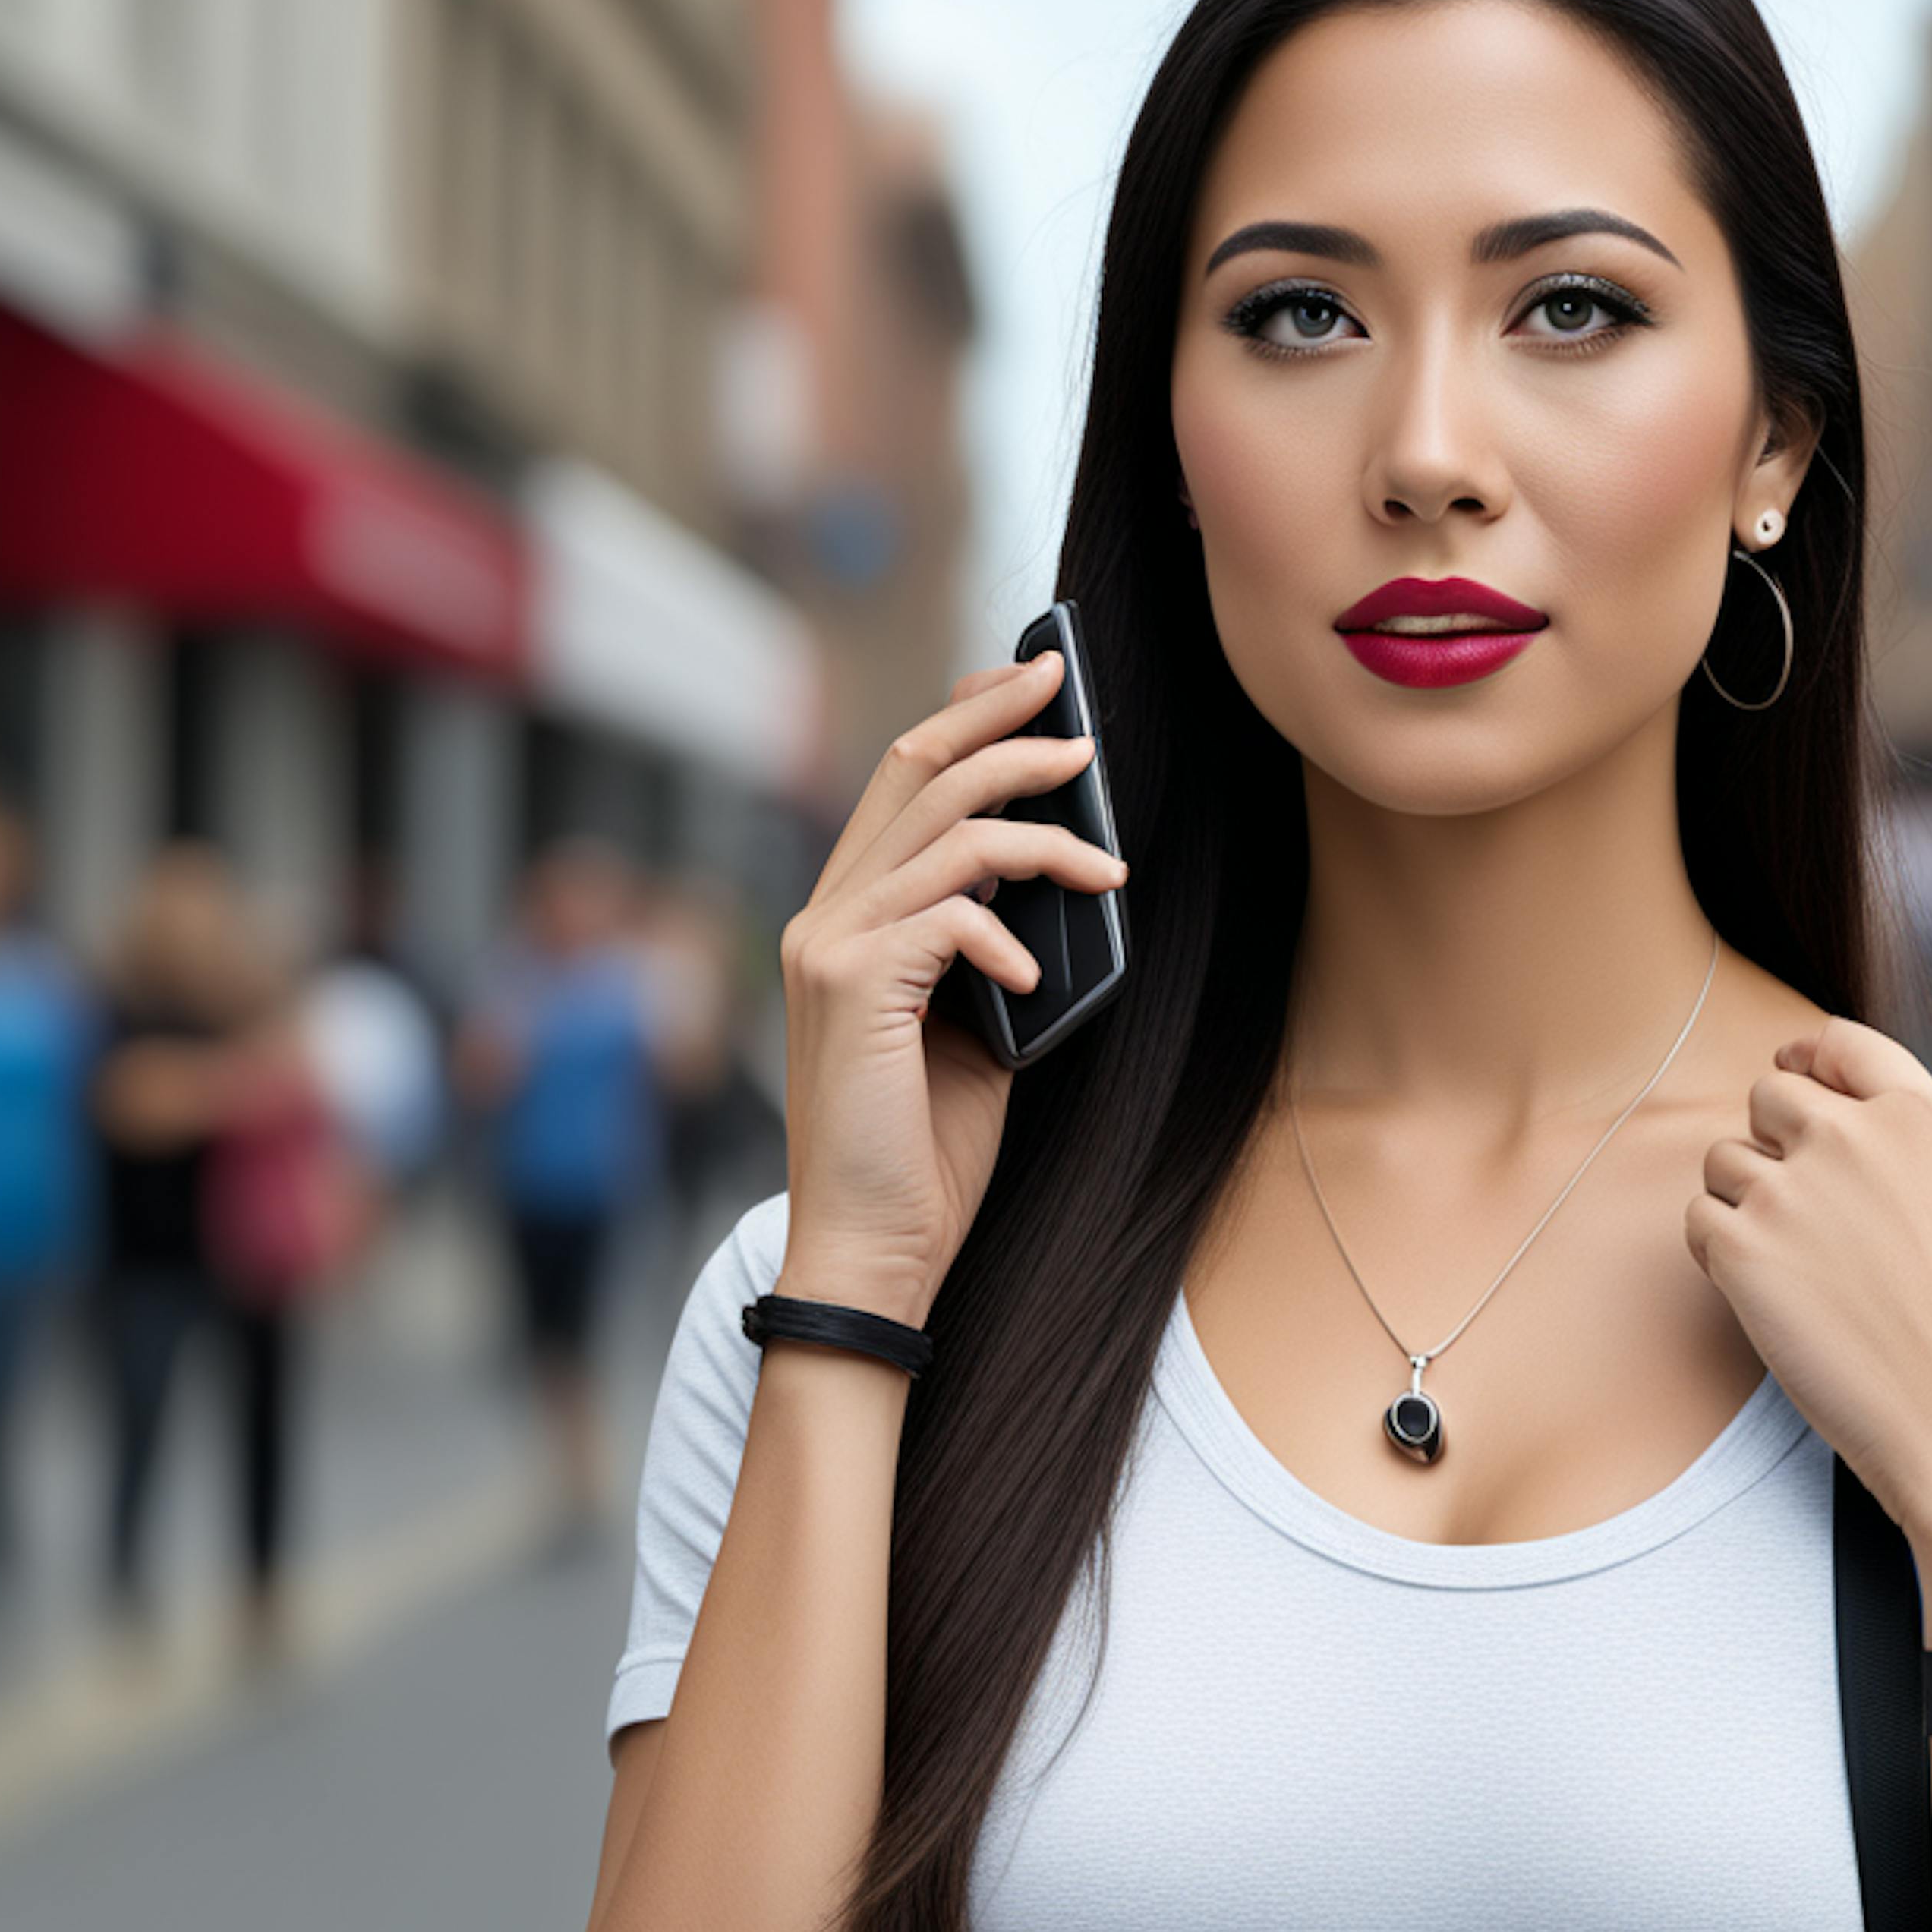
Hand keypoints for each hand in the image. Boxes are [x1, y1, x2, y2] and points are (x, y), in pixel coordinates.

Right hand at [776, 652, 1126, 1327]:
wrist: (876, 1249)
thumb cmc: (926, 1148)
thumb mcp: (978, 1024)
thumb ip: (995, 944)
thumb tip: (1065, 879)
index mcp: (848, 916)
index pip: (902, 777)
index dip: (967, 716)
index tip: (1034, 682)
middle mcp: (825, 915)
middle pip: (916, 769)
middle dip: (1001, 720)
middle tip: (1075, 701)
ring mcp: (829, 946)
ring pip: (947, 831)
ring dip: (1041, 829)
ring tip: (1106, 860)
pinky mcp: (852, 986)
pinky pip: (950, 915)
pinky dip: (1008, 938)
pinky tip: (1035, 985)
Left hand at [1685, 1017, 1931, 1574]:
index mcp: (1920, 1118)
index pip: (1842, 1044)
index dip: (1811, 1059)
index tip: (1797, 1076)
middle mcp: (1850, 1139)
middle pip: (1770, 1096)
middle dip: (1776, 1138)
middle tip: (1795, 1195)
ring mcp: (1790, 1192)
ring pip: (1724, 1158)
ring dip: (1742, 1196)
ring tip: (1785, 1255)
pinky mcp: (1742, 1252)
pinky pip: (1698, 1218)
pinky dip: (1716, 1248)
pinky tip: (1757, 1286)